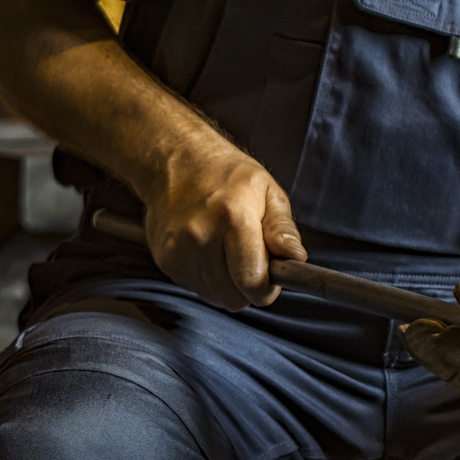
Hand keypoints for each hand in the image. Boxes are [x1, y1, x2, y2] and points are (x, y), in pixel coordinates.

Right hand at [142, 144, 304, 310]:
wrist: (175, 161)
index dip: (267, 289)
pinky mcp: (164, 259)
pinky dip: (206, 278)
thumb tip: (295, 258)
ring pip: (214, 297)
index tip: (271, 279)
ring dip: (226, 285)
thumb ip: (283, 228)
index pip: (252, 281)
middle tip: (250, 262)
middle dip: (247, 289)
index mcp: (233, 218)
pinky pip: (195, 288)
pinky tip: (207, 251)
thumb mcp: (267, 190)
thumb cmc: (227, 176)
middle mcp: (200, 236)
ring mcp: (177, 250)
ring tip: (227, 252)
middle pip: (232, 298)